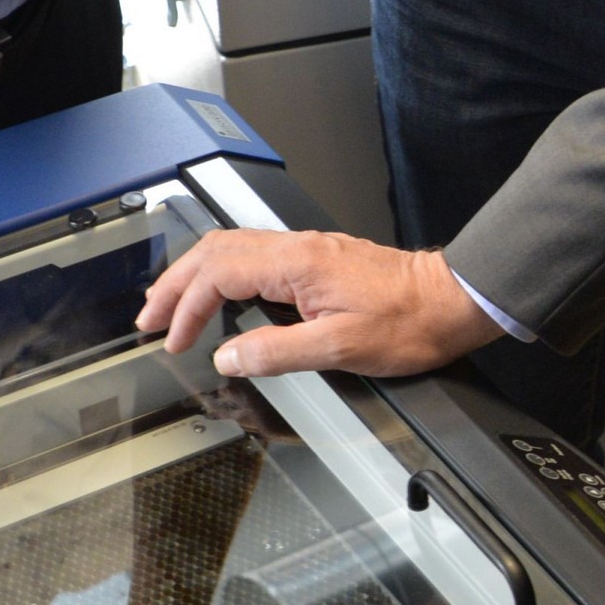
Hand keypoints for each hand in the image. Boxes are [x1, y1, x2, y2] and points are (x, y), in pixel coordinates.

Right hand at [136, 230, 502, 377]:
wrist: (454, 301)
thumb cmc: (411, 322)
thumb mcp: (341, 349)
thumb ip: (277, 352)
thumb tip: (229, 356)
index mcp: (297, 264)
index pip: (218, 275)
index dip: (187, 307)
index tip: (172, 338)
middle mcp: (298, 248)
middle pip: (215, 252)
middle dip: (175, 284)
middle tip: (150, 318)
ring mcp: (309, 251)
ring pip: (233, 249)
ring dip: (196, 276)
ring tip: (173, 305)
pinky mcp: (321, 259)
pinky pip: (256, 256)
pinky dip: (225, 275)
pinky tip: (222, 295)